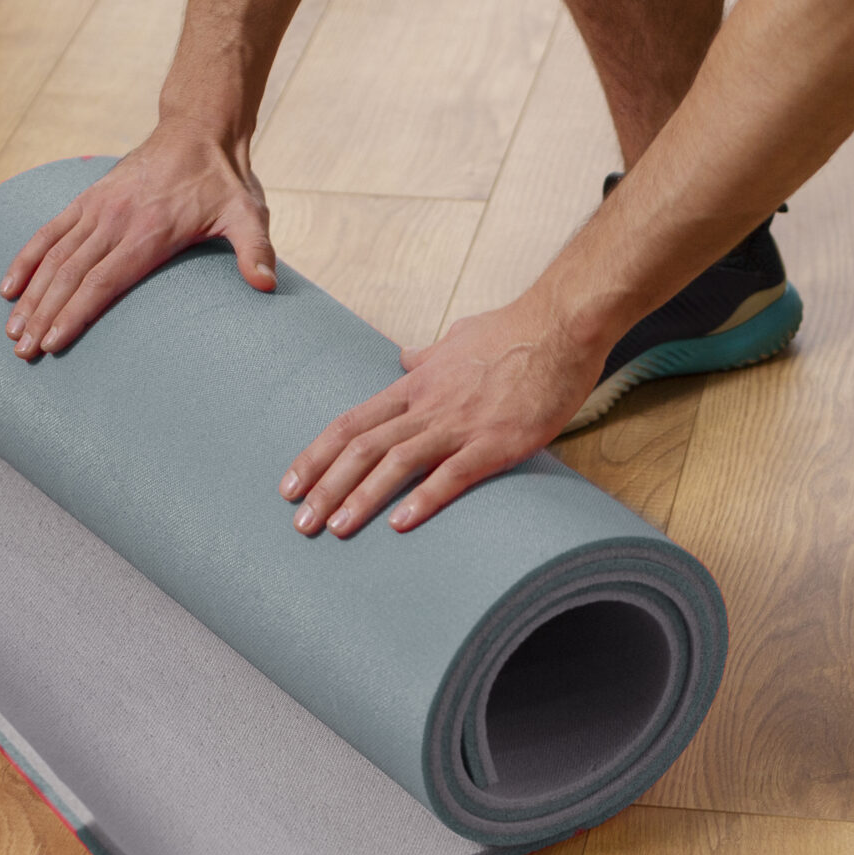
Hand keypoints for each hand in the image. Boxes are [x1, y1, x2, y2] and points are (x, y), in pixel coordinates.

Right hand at [0, 119, 274, 358]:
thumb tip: (267, 285)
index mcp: (149, 231)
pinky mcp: (88, 200)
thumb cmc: (224, 182)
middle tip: (23, 352)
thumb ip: (255, 250)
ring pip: (54, 257)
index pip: (103, 280)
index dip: (76, 312)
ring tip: (12, 332)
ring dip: (31, 296)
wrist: (199, 130)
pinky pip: (49, 231)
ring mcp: (97, 208)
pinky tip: (9, 287)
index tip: (54, 341)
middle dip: (44, 315)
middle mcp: (115, 220)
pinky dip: (27, 258)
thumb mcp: (249, 214)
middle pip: (70, 275)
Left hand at [280, 292, 607, 536]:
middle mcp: (428, 405)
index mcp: (415, 385)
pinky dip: (424, 499)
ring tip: (335, 529)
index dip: (318, 456)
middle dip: (326, 487)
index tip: (292, 485)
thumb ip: (428, 356)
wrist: (561, 325)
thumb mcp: (458, 338)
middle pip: (363, 447)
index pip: (352, 423)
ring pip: (396, 462)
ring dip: (361, 497)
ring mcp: (461, 423)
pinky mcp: (496, 441)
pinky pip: (452, 474)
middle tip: (300, 523)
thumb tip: (407, 357)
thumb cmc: (514, 331)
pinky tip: (400, 525)